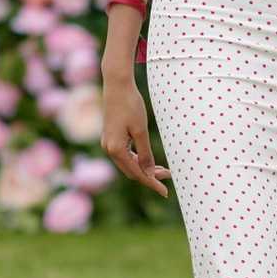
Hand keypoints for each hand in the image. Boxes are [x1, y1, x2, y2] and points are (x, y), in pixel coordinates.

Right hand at [101, 77, 171, 196]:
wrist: (117, 85)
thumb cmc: (130, 105)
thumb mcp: (141, 131)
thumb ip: (145, 154)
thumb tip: (149, 173)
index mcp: (115, 149)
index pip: (136, 174)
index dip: (152, 183)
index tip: (165, 192)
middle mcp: (108, 149)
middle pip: (131, 171)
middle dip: (149, 176)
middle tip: (168, 177)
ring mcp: (108, 143)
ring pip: (128, 163)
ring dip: (144, 168)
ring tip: (162, 169)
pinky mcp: (110, 137)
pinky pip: (125, 154)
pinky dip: (137, 159)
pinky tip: (148, 159)